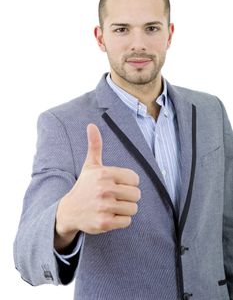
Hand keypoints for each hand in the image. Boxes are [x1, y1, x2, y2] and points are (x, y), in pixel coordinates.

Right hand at [55, 123, 140, 248]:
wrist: (69, 211)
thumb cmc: (84, 186)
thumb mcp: (90, 166)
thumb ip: (95, 145)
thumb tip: (92, 125)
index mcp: (105, 174)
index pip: (135, 179)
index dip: (129, 183)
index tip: (118, 185)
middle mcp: (105, 189)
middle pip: (136, 195)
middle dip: (129, 197)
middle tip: (116, 197)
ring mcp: (104, 207)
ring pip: (133, 209)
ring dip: (126, 209)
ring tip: (113, 206)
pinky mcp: (105, 223)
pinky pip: (127, 221)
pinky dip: (121, 220)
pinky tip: (110, 215)